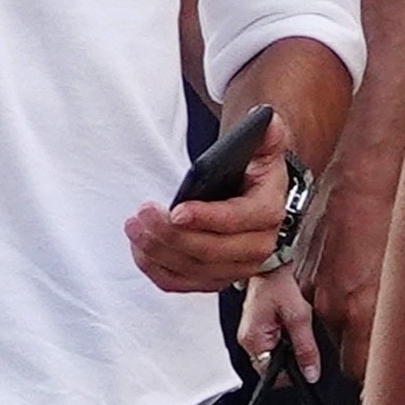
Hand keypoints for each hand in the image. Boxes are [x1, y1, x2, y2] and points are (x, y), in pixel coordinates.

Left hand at [125, 115, 290, 293]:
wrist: (253, 198)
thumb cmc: (253, 173)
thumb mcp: (264, 148)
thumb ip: (268, 133)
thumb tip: (266, 121)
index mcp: (269, 212)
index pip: (240, 219)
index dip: (207, 218)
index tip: (176, 210)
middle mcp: (258, 248)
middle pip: (212, 251)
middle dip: (172, 235)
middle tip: (142, 215)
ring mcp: (236, 268)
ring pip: (193, 270)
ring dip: (158, 251)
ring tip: (134, 227)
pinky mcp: (214, 279)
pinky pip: (182, 284)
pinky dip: (157, 270)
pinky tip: (140, 248)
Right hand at [238, 262, 320, 379]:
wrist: (270, 263)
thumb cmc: (278, 283)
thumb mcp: (299, 317)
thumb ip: (306, 348)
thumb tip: (310, 373)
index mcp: (253, 341)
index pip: (271, 375)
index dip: (291, 373)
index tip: (306, 364)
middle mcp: (247, 340)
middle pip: (272, 365)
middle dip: (290, 357)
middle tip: (301, 337)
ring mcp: (250, 332)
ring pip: (273, 353)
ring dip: (287, 346)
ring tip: (294, 326)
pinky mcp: (255, 325)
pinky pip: (271, 341)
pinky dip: (283, 336)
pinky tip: (288, 322)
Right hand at [293, 155, 386, 380]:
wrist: (368, 168)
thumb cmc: (399, 211)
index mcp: (361, 310)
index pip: (361, 372)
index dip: (377, 375)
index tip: (389, 371)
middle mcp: (331, 304)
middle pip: (342, 350)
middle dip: (361, 344)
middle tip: (384, 326)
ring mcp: (310, 285)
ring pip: (326, 322)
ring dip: (344, 316)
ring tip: (368, 288)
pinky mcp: (300, 266)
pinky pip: (313, 295)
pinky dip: (329, 290)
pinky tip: (351, 267)